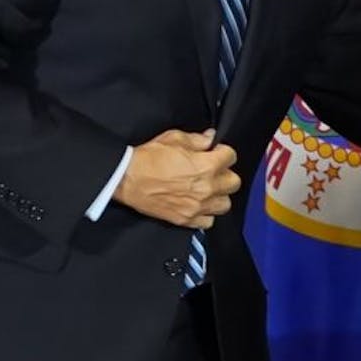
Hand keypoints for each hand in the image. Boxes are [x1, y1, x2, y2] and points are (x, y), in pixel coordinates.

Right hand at [114, 128, 240, 228]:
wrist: (127, 178)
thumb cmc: (147, 159)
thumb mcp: (174, 138)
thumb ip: (197, 139)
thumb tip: (209, 138)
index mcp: (206, 166)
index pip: (231, 156)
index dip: (223, 151)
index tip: (216, 152)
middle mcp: (206, 188)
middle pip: (234, 182)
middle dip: (225, 173)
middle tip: (213, 170)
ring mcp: (197, 206)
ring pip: (225, 203)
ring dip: (219, 195)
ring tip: (208, 188)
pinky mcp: (185, 219)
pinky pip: (209, 221)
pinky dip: (206, 214)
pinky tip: (198, 204)